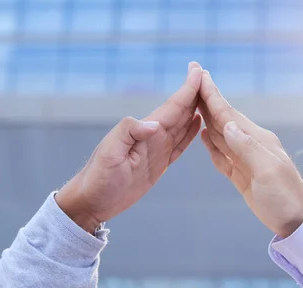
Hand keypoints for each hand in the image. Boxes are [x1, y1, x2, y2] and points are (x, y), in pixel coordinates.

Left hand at [56, 63, 202, 233]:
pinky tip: (197, 121)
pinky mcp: (159, 164)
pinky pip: (179, 145)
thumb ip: (129, 132)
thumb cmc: (98, 177)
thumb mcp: (109, 153)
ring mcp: (157, 150)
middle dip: (194, 93)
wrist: (93, 200)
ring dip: (195, 109)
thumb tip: (155, 125)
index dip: (187, 89)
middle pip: (180, 111)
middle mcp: (153, 137)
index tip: (199, 70)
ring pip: (182, 125)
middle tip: (207, 74)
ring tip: (209, 94)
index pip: (172, 107)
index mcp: (144, 131)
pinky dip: (190, 132)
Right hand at [199, 71, 302, 238]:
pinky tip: (204, 134)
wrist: (295, 221)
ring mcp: (245, 161)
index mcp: (258, 140)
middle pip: (223, 119)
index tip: (199, 74)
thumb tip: (227, 124)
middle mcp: (251, 146)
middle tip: (193, 79)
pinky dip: (211, 144)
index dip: (213, 95)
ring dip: (207, 118)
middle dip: (208, 100)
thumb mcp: (267, 171)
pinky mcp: (241, 176)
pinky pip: (222, 156)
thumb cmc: (284, 197)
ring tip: (194, 102)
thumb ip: (246, 147)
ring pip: (221, 135)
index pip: (230, 114)